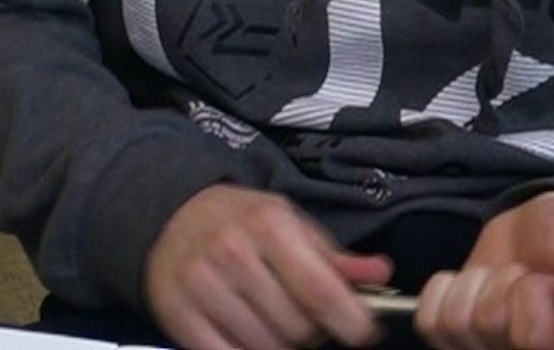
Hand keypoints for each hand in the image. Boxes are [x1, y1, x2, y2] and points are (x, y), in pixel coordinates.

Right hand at [144, 183, 390, 349]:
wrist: (172, 216)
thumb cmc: (242, 221)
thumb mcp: (290, 223)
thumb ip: (335, 256)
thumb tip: (381, 275)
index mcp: (269, 225)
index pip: (320, 291)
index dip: (351, 321)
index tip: (363, 332)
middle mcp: (233, 253)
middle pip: (296, 327)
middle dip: (312, 331)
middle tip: (305, 316)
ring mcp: (202, 286)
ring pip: (266, 348)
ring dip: (280, 344)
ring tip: (273, 319)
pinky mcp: (179, 315)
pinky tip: (248, 333)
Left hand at [414, 192, 553, 349]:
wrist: (546, 222)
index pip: (533, 340)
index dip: (536, 294)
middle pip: (489, 324)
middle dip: (507, 282)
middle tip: (532, 277)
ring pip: (456, 322)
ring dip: (480, 283)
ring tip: (507, 279)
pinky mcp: (455, 339)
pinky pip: (429, 320)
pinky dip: (448, 288)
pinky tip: (478, 284)